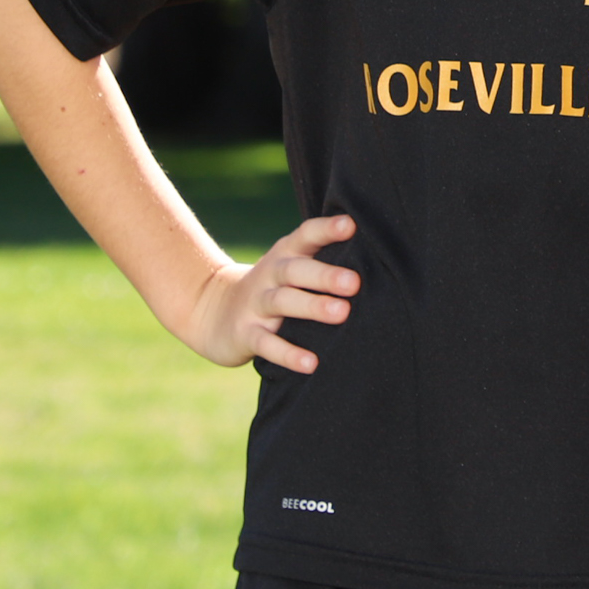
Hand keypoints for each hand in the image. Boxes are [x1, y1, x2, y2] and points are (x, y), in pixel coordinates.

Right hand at [177, 214, 361, 372]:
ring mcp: (256, 304)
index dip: (327, 229)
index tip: (351, 226)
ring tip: (342, 314)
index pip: (306, 235)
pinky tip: (311, 363)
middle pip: (296, 270)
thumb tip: (378, 254)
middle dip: (325, 276)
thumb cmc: (272, 286)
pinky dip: (288, 353)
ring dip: (312, 307)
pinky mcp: (246, 334)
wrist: (211, 311)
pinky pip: (267, 344)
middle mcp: (271, 275)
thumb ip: (322, 258)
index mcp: (286, 254)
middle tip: (354, 283)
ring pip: (283, 302)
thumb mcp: (290, 266)